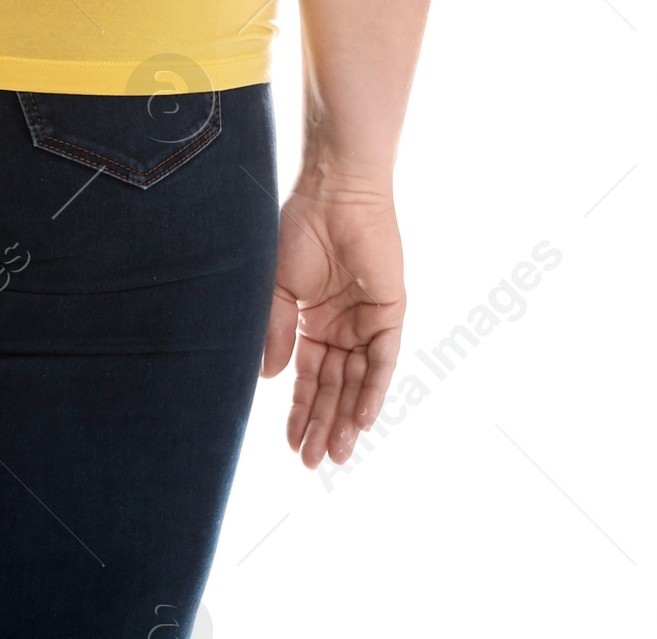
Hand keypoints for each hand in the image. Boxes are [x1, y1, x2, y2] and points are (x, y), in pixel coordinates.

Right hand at [261, 182, 404, 468]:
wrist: (332, 194)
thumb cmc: (297, 230)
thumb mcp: (275, 288)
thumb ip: (275, 331)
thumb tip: (267, 379)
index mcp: (311, 321)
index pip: (307, 377)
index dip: (298, 410)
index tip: (288, 444)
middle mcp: (340, 328)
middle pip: (332, 387)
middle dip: (321, 424)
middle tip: (311, 462)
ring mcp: (366, 323)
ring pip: (358, 382)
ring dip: (347, 417)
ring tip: (334, 452)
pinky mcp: (389, 314)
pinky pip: (383, 360)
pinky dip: (373, 390)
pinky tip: (361, 419)